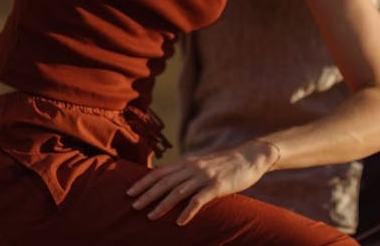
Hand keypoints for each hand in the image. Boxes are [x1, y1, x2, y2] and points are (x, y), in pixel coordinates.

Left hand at [126, 139, 278, 224]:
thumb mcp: (202, 164)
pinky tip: (180, 222)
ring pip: (178, 191)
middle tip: (134, 206)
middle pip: (165, 182)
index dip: (144, 182)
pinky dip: (188, 211)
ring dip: (163, 204)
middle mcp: (193, 167)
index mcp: (187, 162)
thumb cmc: (224, 164)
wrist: (249, 157)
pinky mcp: (217, 186)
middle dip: (147, 194)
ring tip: (151, 217)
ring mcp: (204, 176)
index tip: (130, 192)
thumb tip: (169, 182)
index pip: (160, 172)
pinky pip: (199, 200)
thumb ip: (187, 172)